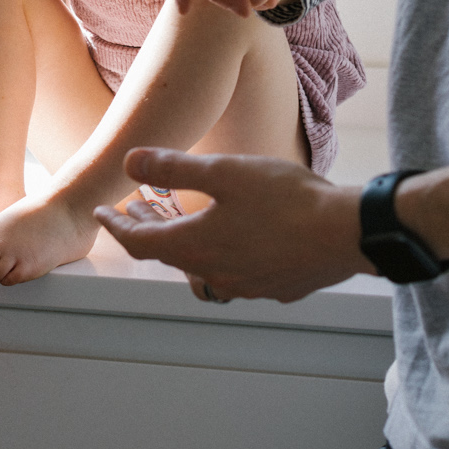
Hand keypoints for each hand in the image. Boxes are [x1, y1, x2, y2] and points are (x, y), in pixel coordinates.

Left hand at [93, 148, 371, 301]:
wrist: (345, 233)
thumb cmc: (285, 199)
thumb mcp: (224, 172)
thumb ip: (174, 169)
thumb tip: (129, 162)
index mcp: (196, 246)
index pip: (140, 241)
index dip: (117, 226)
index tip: (103, 213)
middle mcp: (215, 273)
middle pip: (169, 254)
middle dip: (148, 229)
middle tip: (136, 208)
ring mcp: (247, 285)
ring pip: (201, 266)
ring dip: (183, 242)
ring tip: (182, 219)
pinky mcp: (275, 286)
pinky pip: (235, 272)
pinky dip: (219, 252)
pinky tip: (235, 235)